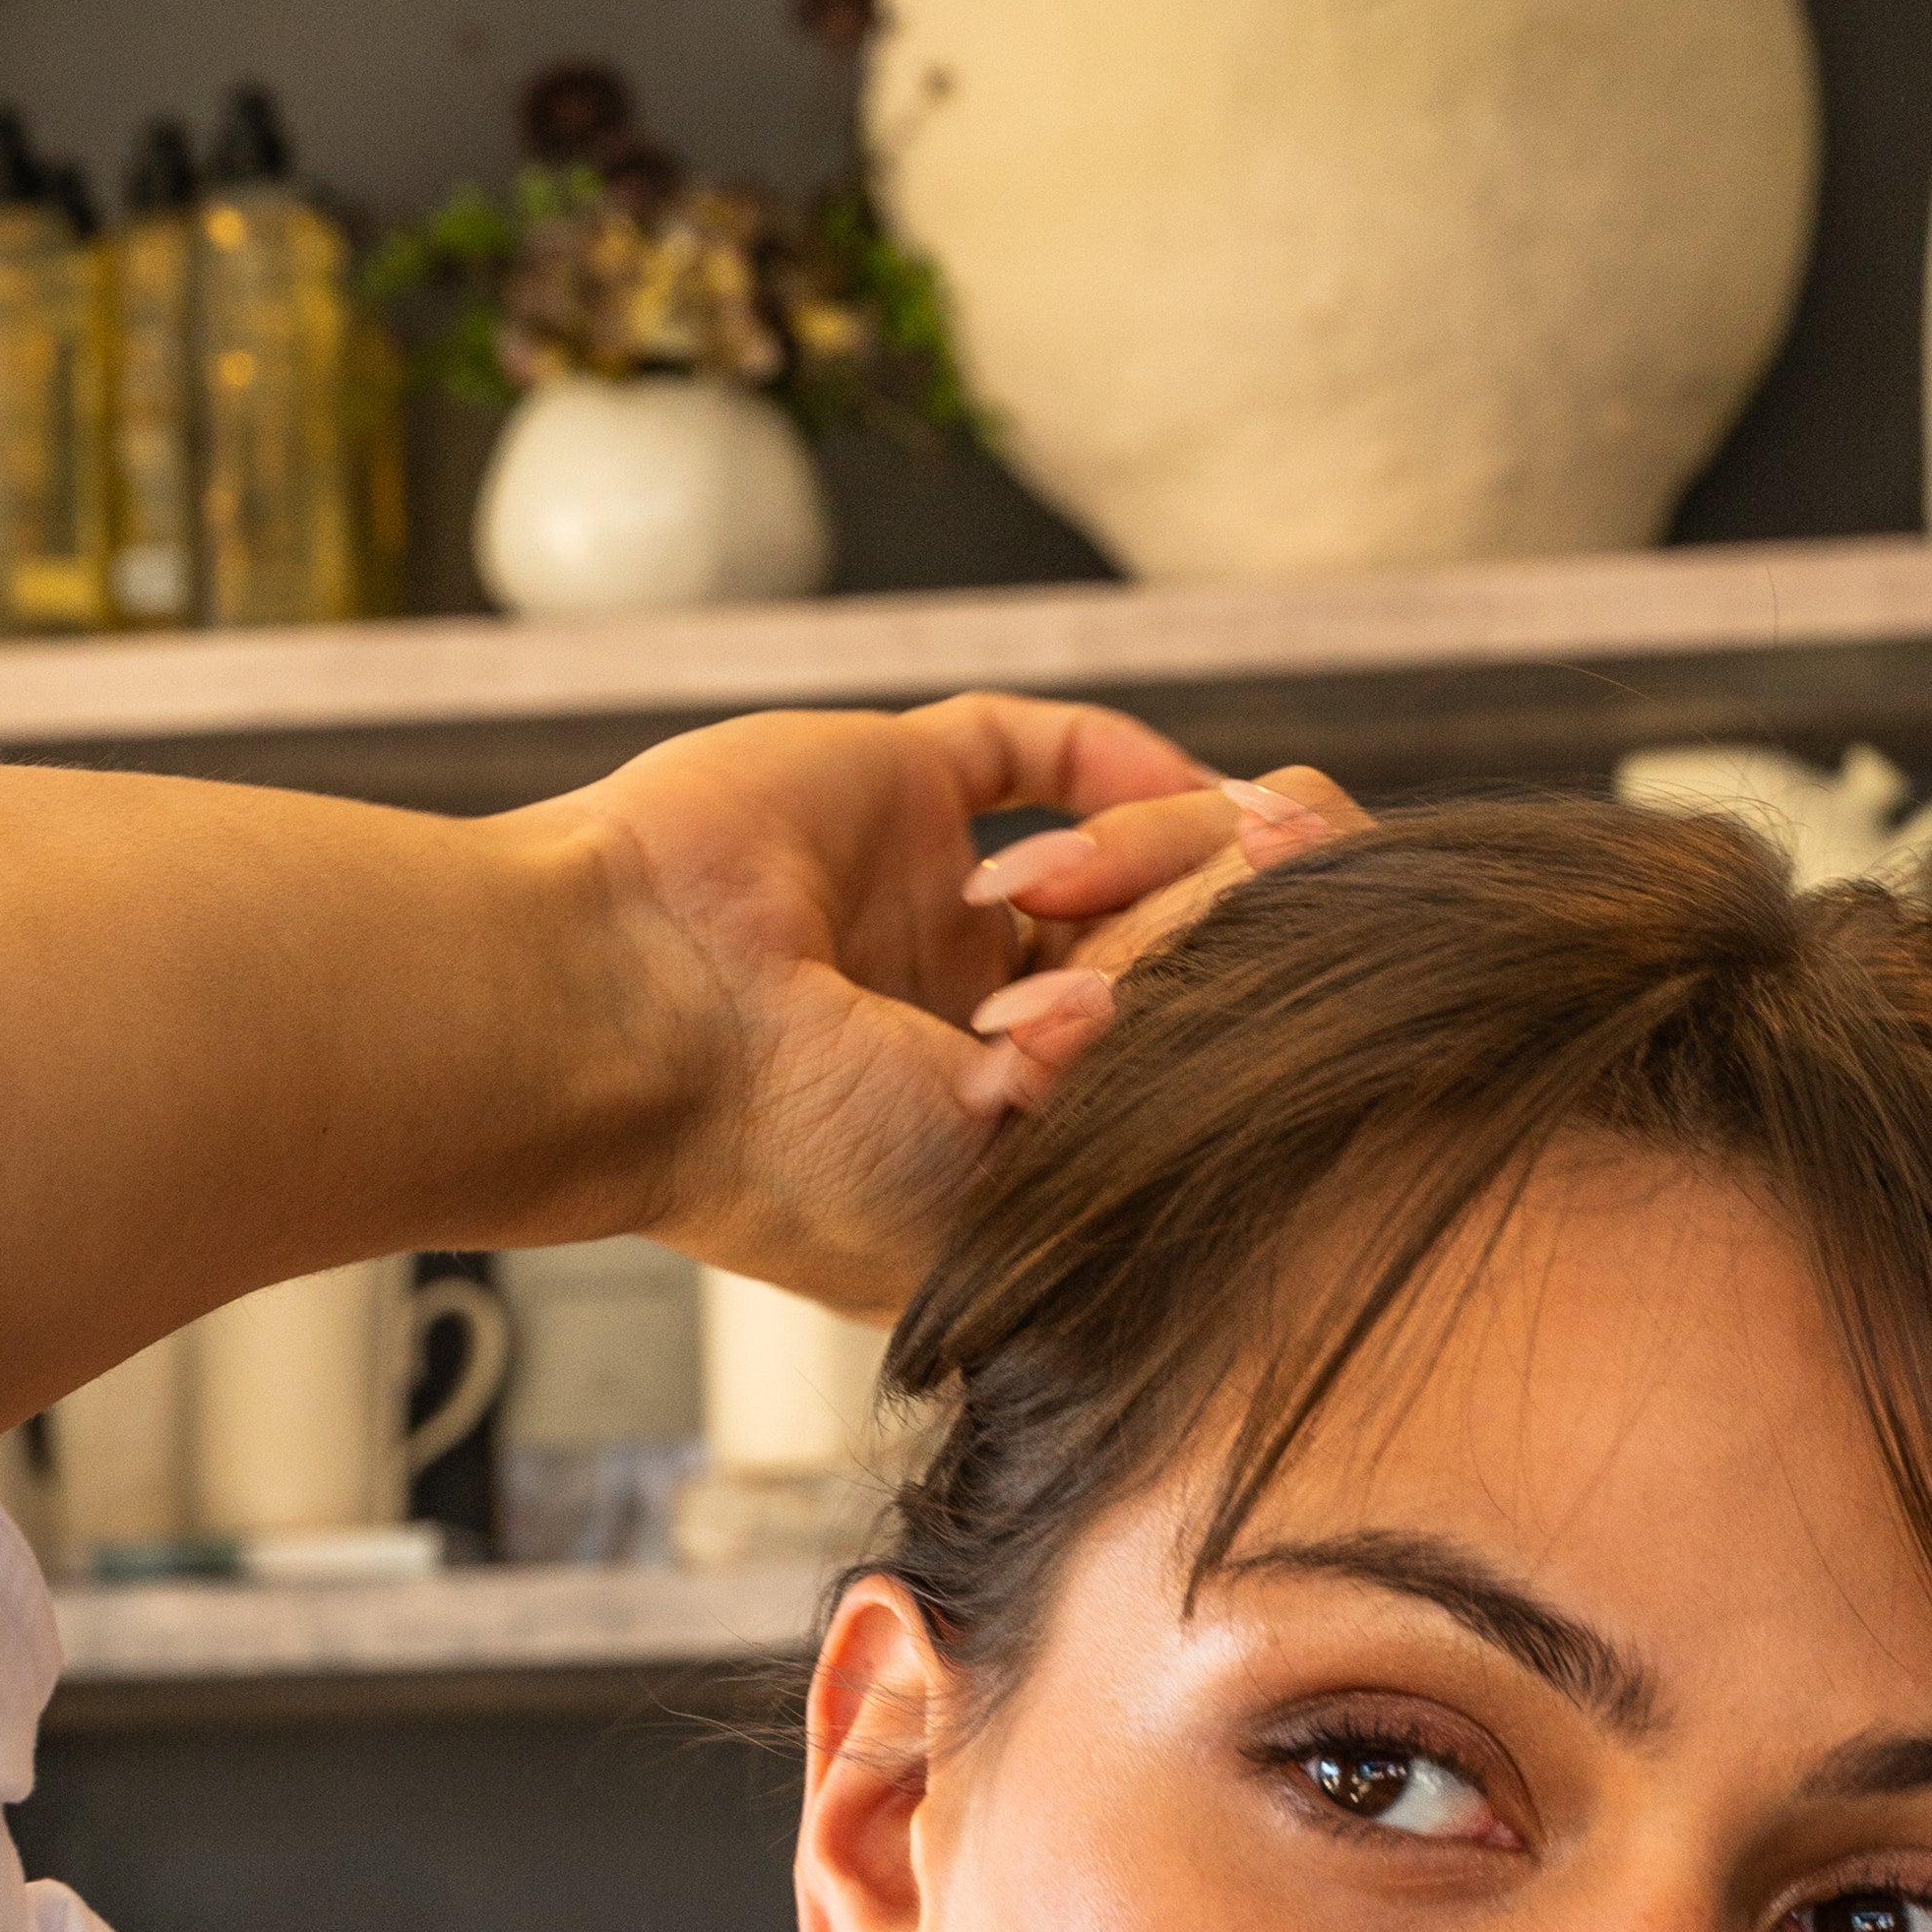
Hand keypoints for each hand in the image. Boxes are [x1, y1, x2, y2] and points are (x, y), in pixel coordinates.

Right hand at [594, 700, 1365, 1314]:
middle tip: (1293, 924)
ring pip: (1111, 856)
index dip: (1228, 1040)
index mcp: (976, 1138)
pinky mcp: (894, 786)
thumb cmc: (788, 1149)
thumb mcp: (992, 1184)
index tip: (1303, 1028)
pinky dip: (1122, 762)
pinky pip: (1034, 747)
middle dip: (1221, 943)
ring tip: (1246, 867)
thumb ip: (1110, 1124)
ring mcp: (925, 901)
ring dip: (1181, 862)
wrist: (629, 1027)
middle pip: (1143, 958)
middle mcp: (956, 1018)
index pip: (1142, 1075)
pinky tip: (1190, 792)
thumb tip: (1241, 1049)